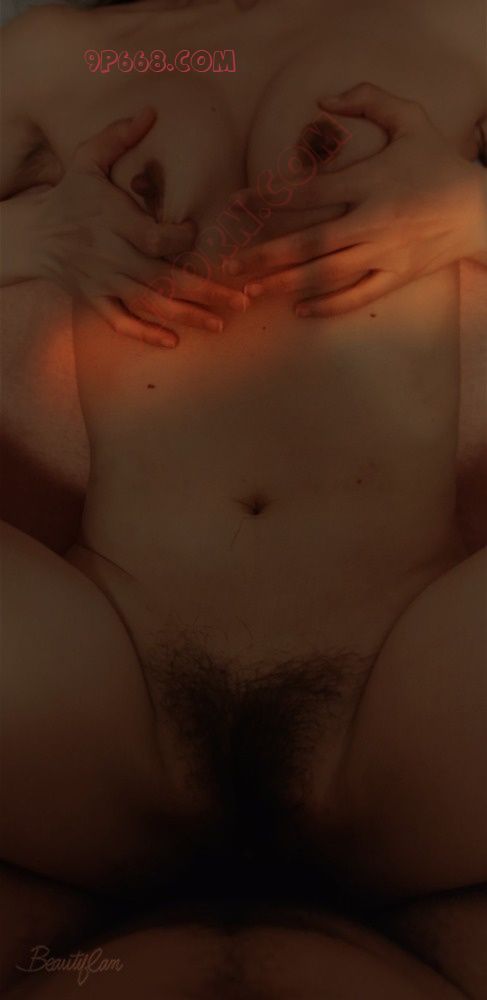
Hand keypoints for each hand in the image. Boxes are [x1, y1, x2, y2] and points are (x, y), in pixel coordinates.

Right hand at [32, 108, 246, 346]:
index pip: (156, 239)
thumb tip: (149, 111)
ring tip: (220, 323)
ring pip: (150, 304)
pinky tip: (173, 340)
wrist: (31, 235)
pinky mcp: (96, 300)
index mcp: (116, 222)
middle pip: (164, 278)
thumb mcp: (87, 159)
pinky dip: (145, 333)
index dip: (182, 239)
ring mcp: (105, 282)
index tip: (195, 232)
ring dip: (187, 315)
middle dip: (205, 291)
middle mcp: (113, 256)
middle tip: (241, 301)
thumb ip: (118, 136)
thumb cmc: (68, 196)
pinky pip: (122, 322)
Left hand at [228, 83, 486, 316]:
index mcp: (370, 182)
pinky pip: (356, 296)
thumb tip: (324, 99)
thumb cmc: (439, 163)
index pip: (310, 192)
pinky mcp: (396, 277)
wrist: (480, 209)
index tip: (239, 203)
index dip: (271, 198)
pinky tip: (298, 308)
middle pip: (310, 242)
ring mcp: (385, 253)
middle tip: (230, 267)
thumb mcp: (410, 119)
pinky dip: (327, 305)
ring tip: (252, 291)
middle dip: (266, 255)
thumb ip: (369, 100)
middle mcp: (373, 221)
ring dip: (286, 284)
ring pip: (327, 274)